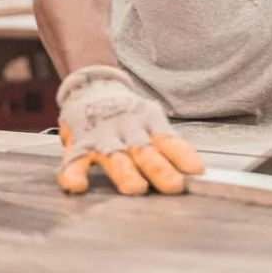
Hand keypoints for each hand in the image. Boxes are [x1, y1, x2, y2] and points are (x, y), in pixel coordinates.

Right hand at [56, 66, 204, 195]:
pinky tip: (79, 186)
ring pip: (115, 157)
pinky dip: (74, 174)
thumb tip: (196, 171)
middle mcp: (127, 131)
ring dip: (125, 173)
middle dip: (160, 169)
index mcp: (148, 124)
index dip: (183, 155)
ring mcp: (102, 138)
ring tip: (135, 188)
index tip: (196, 170)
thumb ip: (168, 144)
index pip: (169, 140)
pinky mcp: (79, 145)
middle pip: (145, 151)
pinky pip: (74, 161)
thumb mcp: (150, 119)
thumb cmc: (127, 113)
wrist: (91, 84)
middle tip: (174, 185)